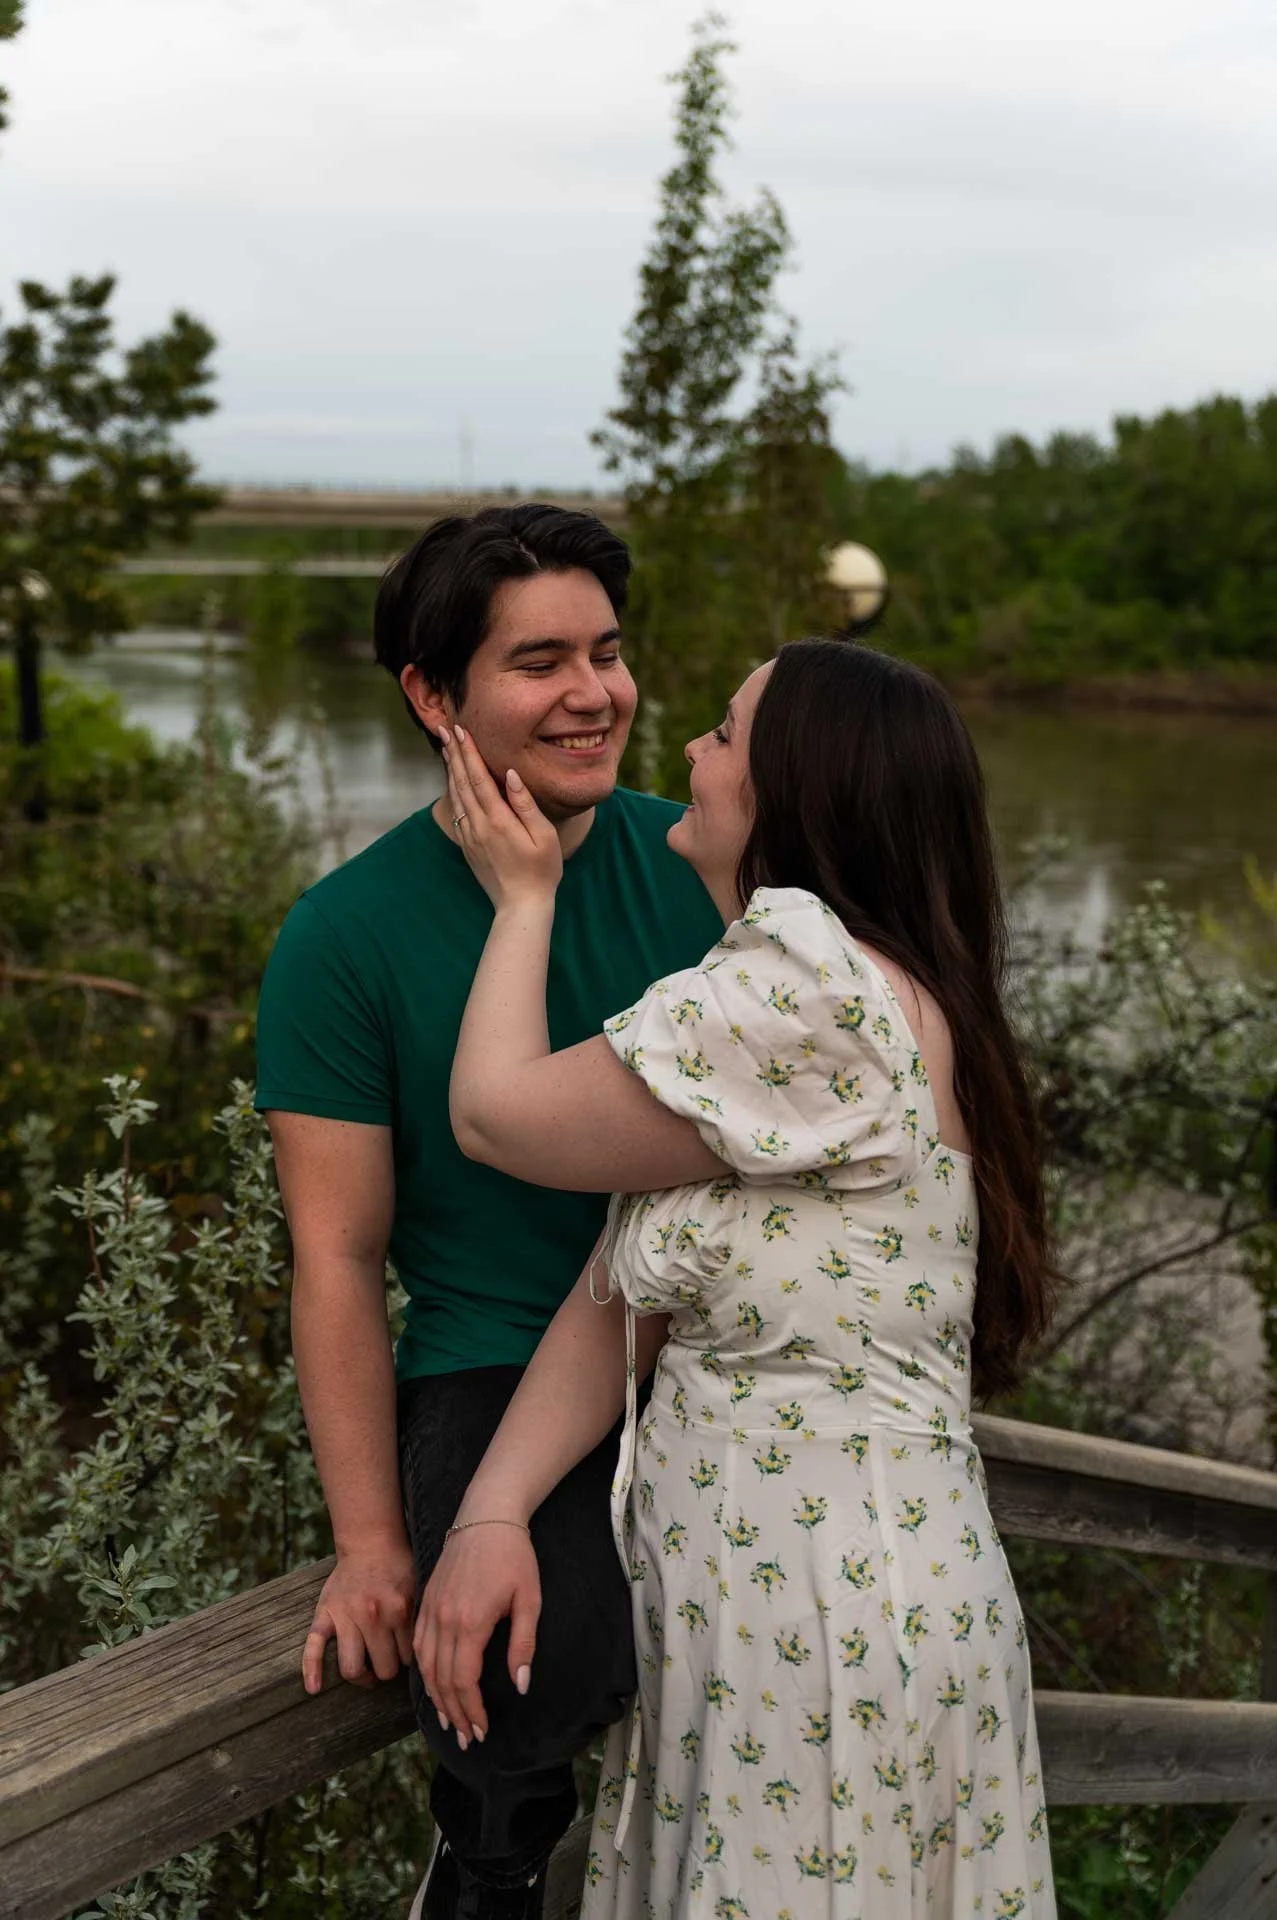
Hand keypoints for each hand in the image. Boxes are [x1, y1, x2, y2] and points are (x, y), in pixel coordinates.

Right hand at [302, 1540, 416, 1694]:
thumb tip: (428, 1652)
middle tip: (387, 1664)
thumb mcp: (418, 1589)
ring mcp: (346, 1617)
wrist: (371, 1540)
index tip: (405, 1656)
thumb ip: (419, 1619)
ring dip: (361, 1676)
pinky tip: (314, 1688)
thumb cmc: (398, 1566)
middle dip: (387, 1670)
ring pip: (352, 1667)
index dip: (407, 1661)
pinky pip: (313, 1646)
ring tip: (366, 1672)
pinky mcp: (324, 1614)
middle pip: (383, 1669)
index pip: (407, 1658)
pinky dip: (311, 1670)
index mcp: (399, 1610)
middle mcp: (372, 1616)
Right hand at [414, 1521, 541, 1747]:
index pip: (463, 1680)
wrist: (487, 1515)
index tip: (482, 1731)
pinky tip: (434, 1686)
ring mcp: (431, 1609)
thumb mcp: (530, 1599)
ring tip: (449, 1723)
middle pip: (442, 1680)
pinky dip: (424, 1673)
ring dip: (436, 1698)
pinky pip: (419, 1646)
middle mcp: (444, 1619)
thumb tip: (520, 1685)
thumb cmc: (515, 1556)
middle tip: (466, 1739)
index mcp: (471, 1621)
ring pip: (425, 1666)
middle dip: (454, 1714)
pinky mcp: (426, 1601)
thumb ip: (523, 1644)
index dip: (471, 1710)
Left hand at [442, 725, 562, 908]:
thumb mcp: (544, 836)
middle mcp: (478, 826)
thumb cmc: (542, 870)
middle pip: (462, 782)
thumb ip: (526, 804)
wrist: (521, 906)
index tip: (461, 730)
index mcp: (498, 820)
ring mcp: (470, 836)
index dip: (469, 752)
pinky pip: (457, 811)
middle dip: (455, 754)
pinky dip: (453, 791)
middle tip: (445, 729)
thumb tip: (512, 774)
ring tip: (446, 749)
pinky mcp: (468, 846)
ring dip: (451, 770)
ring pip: (456, 796)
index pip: (479, 777)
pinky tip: (453, 782)